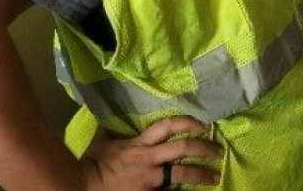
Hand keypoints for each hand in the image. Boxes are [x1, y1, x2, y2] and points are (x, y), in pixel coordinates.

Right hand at [81, 116, 222, 190]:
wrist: (83, 187)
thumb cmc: (93, 164)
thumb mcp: (103, 142)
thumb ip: (112, 131)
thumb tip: (110, 119)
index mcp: (140, 143)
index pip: (168, 126)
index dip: (189, 122)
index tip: (204, 125)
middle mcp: (149, 158)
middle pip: (183, 149)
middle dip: (204, 149)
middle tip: (218, 152)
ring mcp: (150, 179)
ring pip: (182, 175)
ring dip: (202, 175)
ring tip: (215, 177)